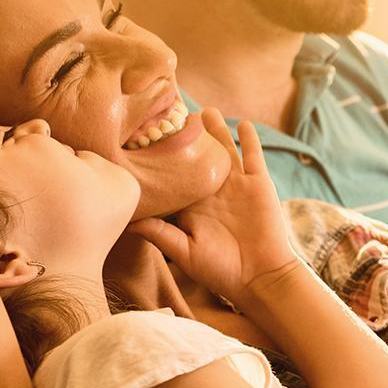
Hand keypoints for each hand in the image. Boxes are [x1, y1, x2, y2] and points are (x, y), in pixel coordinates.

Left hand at [129, 112, 297, 308]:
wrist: (260, 276)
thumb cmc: (220, 270)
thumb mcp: (184, 252)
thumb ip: (159, 233)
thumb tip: (127, 220)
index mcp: (192, 205)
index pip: (174, 175)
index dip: (162, 157)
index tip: (146, 136)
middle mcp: (213, 191)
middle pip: (198, 156)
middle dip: (187, 136)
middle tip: (172, 112)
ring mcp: (237, 186)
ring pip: (225, 150)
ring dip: (216, 130)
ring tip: (204, 111)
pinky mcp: (259, 184)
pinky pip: (254, 156)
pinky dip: (250, 140)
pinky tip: (243, 123)